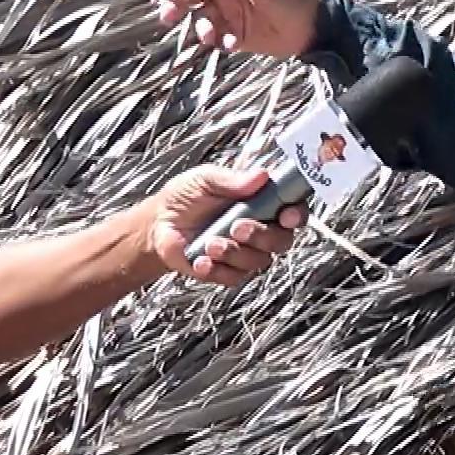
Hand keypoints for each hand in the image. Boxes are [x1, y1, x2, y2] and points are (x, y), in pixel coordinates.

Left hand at [145, 166, 306, 286]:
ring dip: (235, 253)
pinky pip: (235, 278)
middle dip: (262, 236)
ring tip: (209, 243)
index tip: (286, 215)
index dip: (297, 215)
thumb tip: (260, 176)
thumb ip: (231, 180)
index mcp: (261, 203)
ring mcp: (245, 254)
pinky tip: (200, 259)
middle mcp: (259, 230)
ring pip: (259, 261)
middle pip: (282, 241)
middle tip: (237, 227)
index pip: (293, 211)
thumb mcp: (204, 179)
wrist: (157, 224)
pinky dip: (217, 269)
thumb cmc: (185, 197)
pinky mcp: (227, 273)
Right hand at [150, 0, 323, 58]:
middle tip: (167, 16)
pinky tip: (231, 45)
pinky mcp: (234, 32)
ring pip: (201, 17)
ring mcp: (229, 11)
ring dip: (199, 27)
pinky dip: (220, 41)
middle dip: (178, 4)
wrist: (314, 29)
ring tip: (207, 38)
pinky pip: (217, 36)